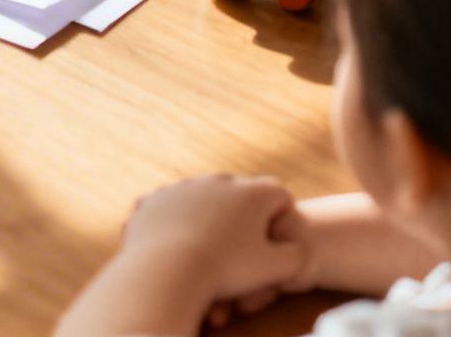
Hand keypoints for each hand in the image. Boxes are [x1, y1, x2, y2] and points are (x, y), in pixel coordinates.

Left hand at [119, 175, 305, 305]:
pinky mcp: (151, 199)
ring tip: (209, 244)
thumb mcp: (276, 269)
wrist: (166, 270)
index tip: (274, 237)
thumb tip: (299, 245)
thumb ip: (296, 254)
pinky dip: (174, 222)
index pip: (279, 194)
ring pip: (202, 198)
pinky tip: (178, 241)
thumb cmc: (227, 270)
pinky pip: (169, 208)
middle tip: (242, 243)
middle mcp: (216, 180)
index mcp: (251, 192)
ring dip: (207, 216)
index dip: (281, 216)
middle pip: (239, 193)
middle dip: (243, 215)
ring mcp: (180, 187)